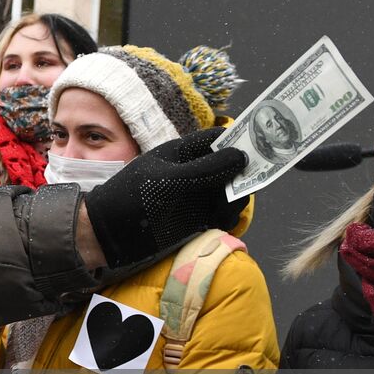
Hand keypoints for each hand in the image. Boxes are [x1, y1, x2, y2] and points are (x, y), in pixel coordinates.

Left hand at [83, 128, 247, 269]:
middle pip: (232, 168)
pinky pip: (223, 214)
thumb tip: (242, 155)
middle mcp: (194, 171)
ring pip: (231, 192)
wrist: (108, 234)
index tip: (265, 149)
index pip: (220, 139)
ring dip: (234, 201)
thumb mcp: (168, 180)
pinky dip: (227, 218)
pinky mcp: (197, 218)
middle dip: (241, 178)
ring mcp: (196, 195)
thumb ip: (205, 169)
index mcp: (184, 152)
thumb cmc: (130, 198)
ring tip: (223, 213)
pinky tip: (220, 223)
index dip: (242, 141)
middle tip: (238, 194)